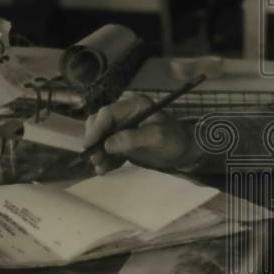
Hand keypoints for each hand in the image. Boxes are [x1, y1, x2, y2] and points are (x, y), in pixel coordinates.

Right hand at [83, 94, 198, 174]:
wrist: (183, 150)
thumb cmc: (174, 140)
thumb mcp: (158, 137)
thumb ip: (133, 138)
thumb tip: (108, 144)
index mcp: (133, 104)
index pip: (107, 113)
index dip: (96, 129)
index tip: (90, 145)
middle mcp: (124, 112)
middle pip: (98, 123)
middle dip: (94, 142)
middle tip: (96, 160)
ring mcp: (121, 126)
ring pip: (99, 137)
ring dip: (98, 153)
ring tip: (102, 169)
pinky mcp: (121, 139)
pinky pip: (106, 148)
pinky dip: (105, 159)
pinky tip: (106, 169)